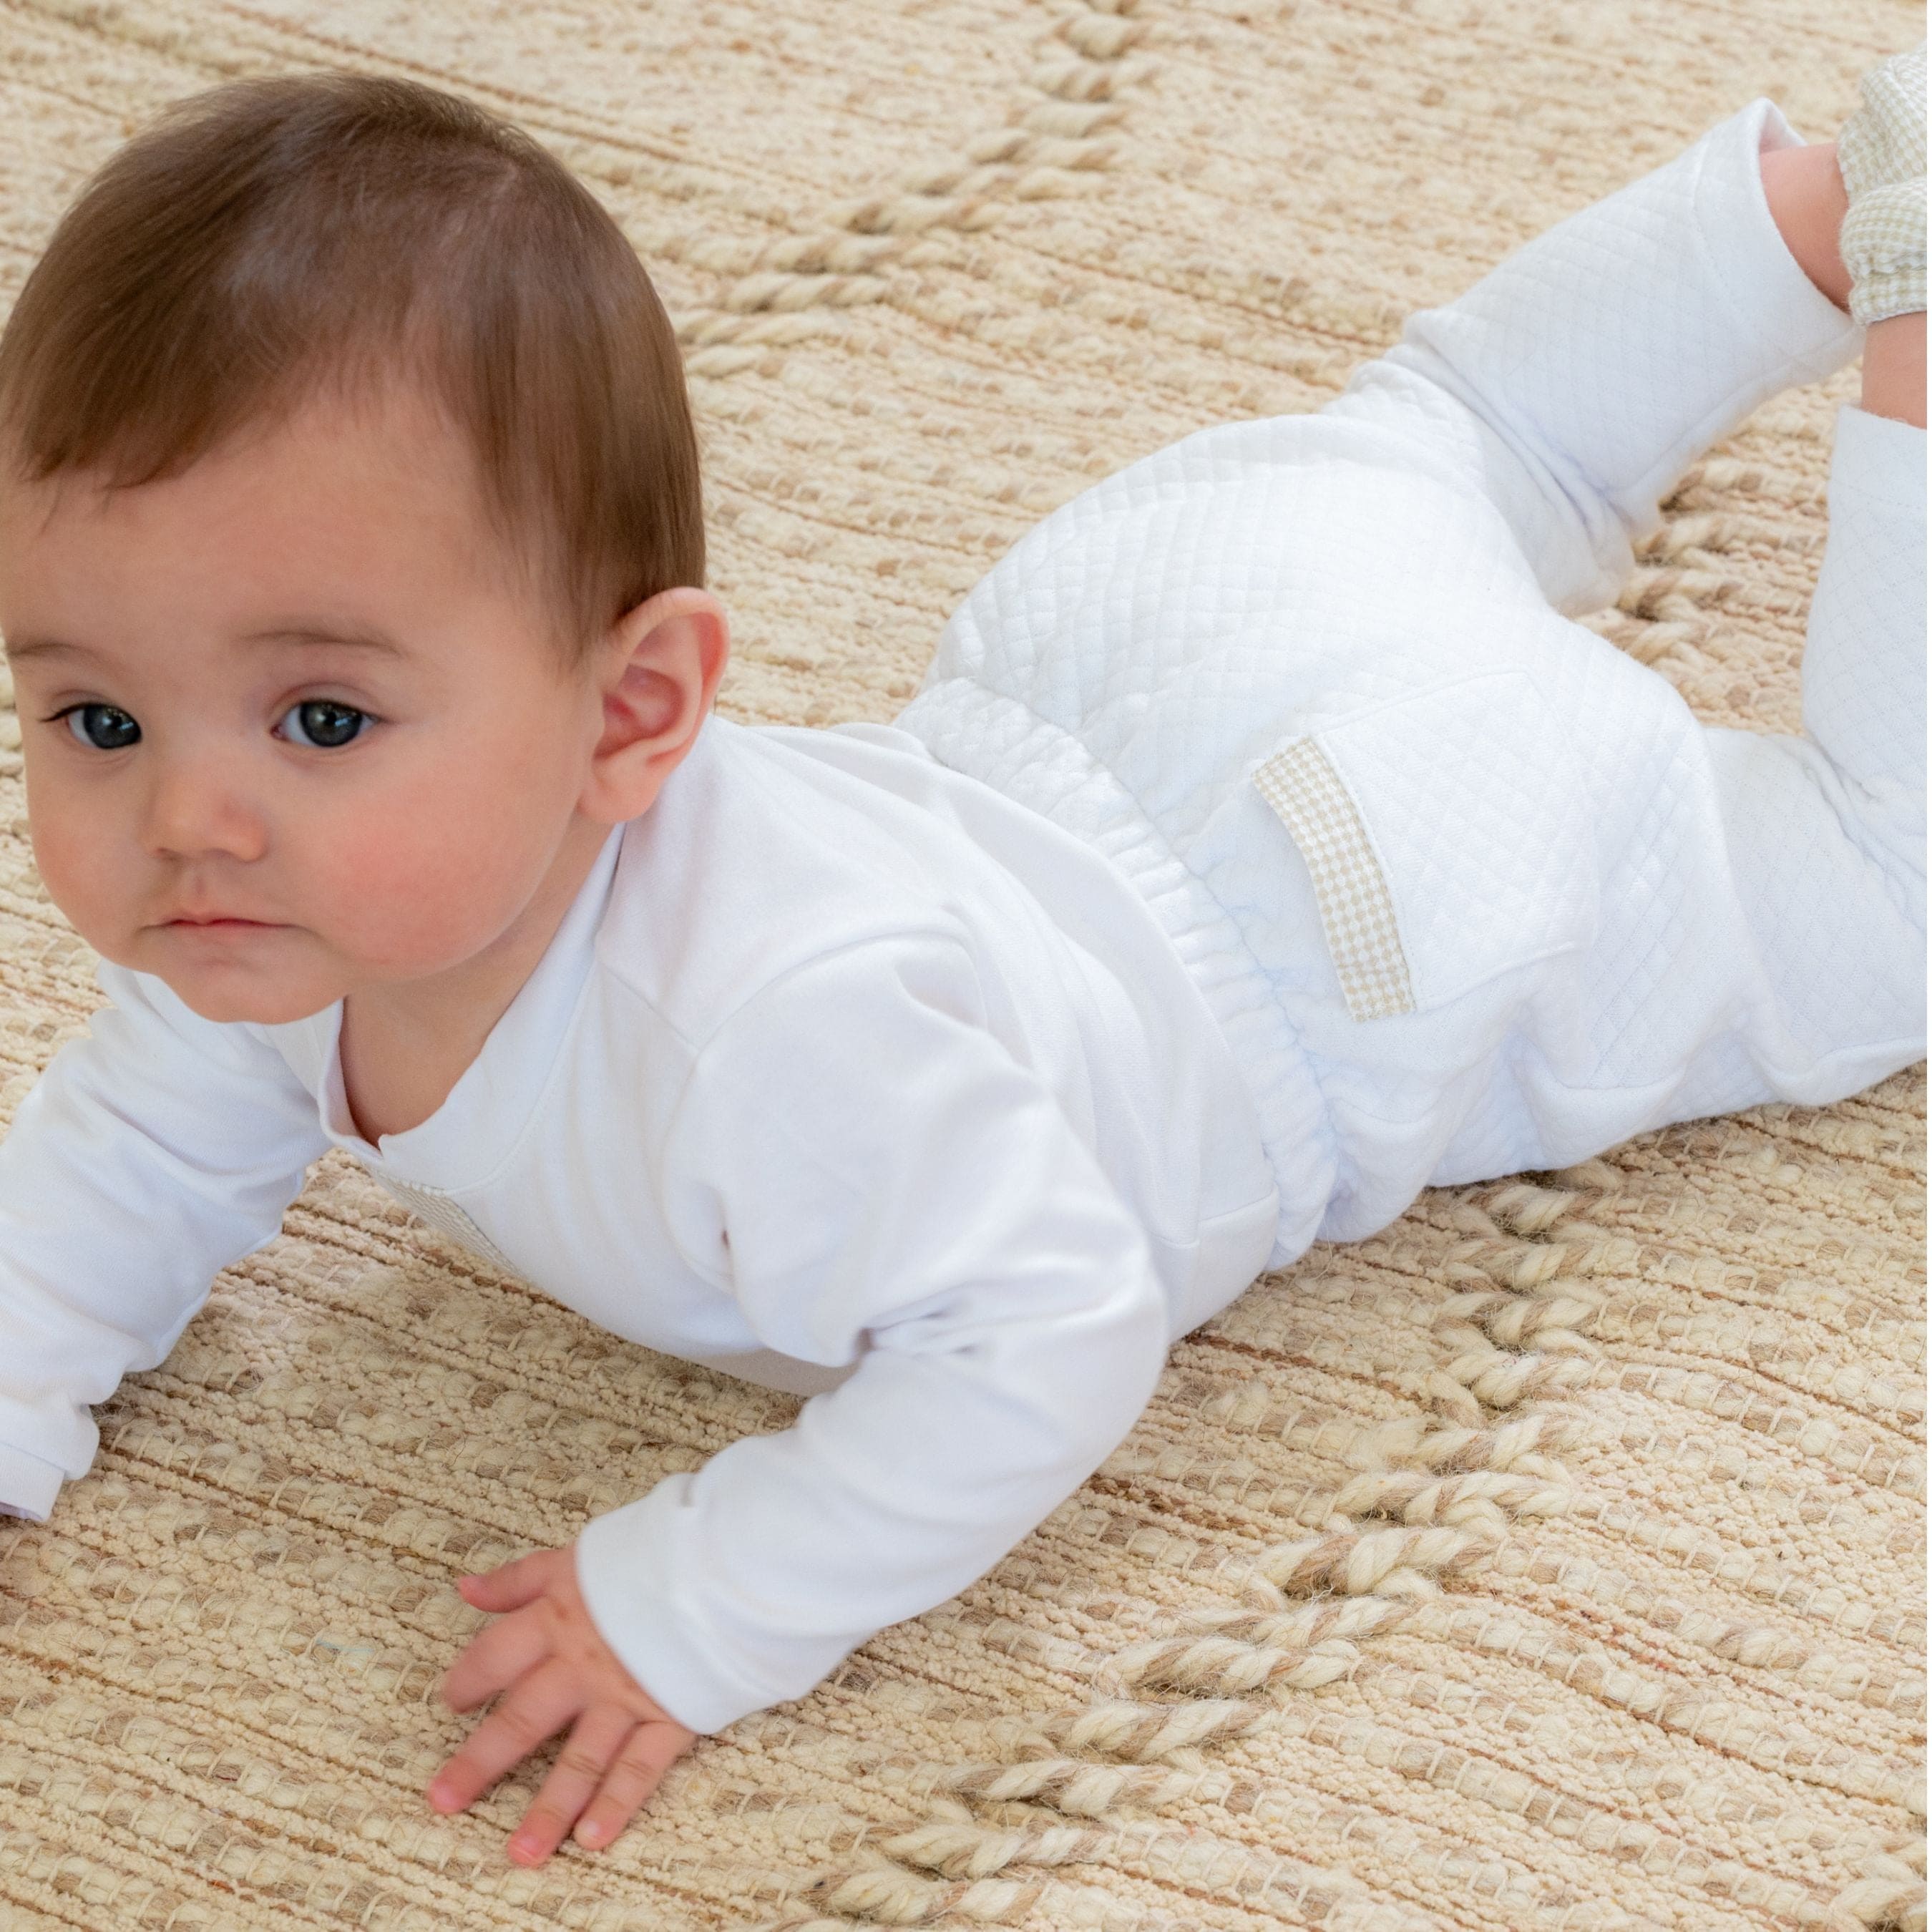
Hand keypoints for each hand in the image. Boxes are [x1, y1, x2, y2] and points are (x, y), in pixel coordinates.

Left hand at [426, 1544, 696, 1863]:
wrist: (728, 1560)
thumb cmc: (653, 1553)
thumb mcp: (576, 1556)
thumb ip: (519, 1579)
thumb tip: (464, 1587)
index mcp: (558, 1618)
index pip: (496, 1655)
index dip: (470, 1679)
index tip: (454, 1702)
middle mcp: (583, 1666)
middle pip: (523, 1719)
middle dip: (480, 1762)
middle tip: (443, 1800)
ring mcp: (626, 1696)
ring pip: (579, 1760)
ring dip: (547, 1809)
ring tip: (519, 1854)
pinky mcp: (670, 1715)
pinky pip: (638, 1768)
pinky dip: (616, 1804)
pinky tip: (591, 1839)